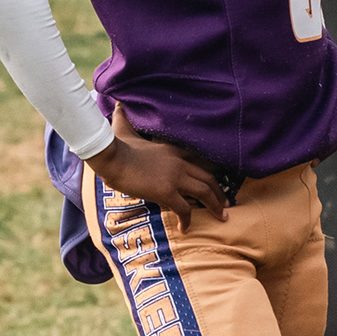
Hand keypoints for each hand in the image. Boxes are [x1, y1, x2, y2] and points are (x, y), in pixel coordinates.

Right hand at [92, 105, 227, 221]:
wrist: (111, 157)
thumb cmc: (116, 146)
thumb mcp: (123, 130)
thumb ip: (123, 119)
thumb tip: (117, 105)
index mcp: (173, 150)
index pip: (199, 161)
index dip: (209, 173)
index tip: (215, 184)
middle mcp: (179, 162)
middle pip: (209, 177)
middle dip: (220, 192)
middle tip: (226, 204)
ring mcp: (174, 177)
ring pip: (205, 192)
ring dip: (215, 206)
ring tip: (221, 218)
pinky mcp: (166, 192)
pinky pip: (185, 209)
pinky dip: (188, 220)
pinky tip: (186, 229)